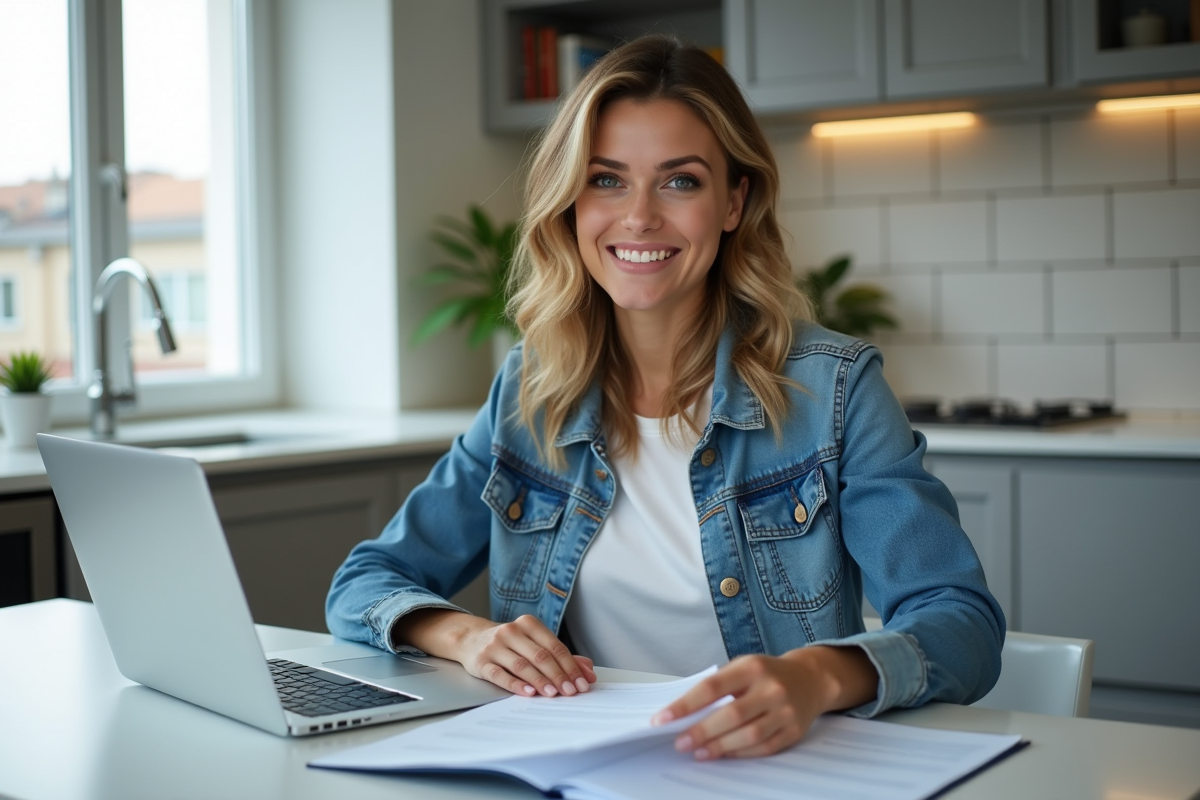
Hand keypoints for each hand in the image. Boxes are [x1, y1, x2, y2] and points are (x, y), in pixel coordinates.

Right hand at [458, 614, 596, 697]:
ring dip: (540, 681)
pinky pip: (500, 674)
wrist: (470, 640)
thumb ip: (561, 656)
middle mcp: (511, 631)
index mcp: (529, 624)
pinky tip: (528, 692)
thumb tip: (588, 671)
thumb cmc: (510, 644)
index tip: (582, 683)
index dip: (570, 666)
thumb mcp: (533, 643)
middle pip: (540, 656)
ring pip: (522, 665)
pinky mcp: (481, 662)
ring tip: (553, 694)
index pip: (555, 647)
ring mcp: (495, 646)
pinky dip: (516, 684)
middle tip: (570, 691)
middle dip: (558, 675)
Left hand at [651, 646, 877, 759]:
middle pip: (731, 715)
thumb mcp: (743, 667)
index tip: (662, 719)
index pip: (712, 687)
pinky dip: (740, 753)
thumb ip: (718, 686)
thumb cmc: (767, 674)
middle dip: (701, 731)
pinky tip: (723, 754)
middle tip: (680, 743)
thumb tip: (683, 713)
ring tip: (698, 752)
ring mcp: (785, 711)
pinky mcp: (793, 731)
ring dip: (719, 747)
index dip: (685, 705)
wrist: (811, 679)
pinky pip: (764, 747)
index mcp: (752, 667)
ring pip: (748, 735)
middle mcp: (771, 688)